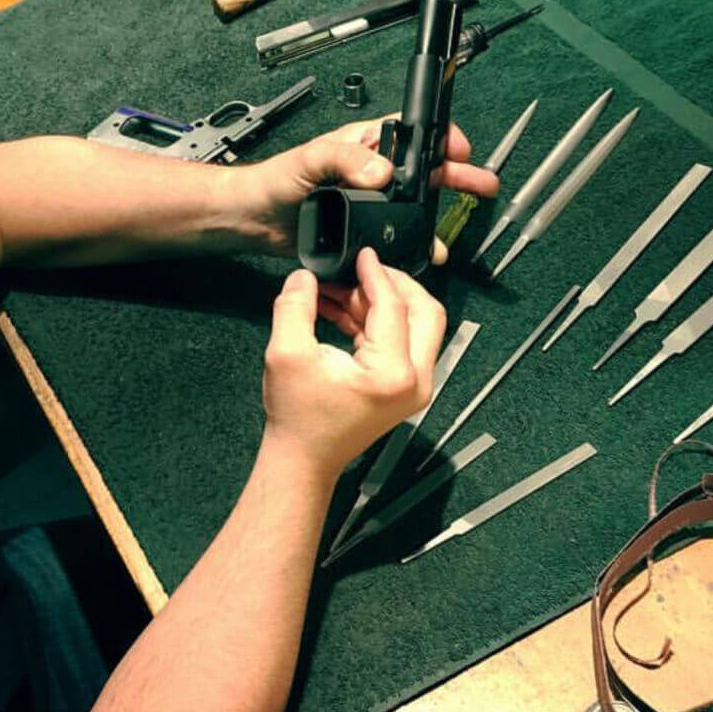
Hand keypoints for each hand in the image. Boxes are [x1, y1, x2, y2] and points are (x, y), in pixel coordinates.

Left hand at [233, 118, 499, 261]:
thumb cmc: (275, 181)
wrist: (253, 220)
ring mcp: (367, 203)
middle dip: (454, 176)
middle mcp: (369, 172)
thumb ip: (345, 159)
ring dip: (435, 216)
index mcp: (363, 145)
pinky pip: (393, 234)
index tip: (460, 149)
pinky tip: (424, 253)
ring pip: (411, 206)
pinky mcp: (360, 230)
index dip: (438, 140)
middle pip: (422, 172)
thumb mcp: (311, 160)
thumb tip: (381, 171)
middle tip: (482, 184)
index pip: (410, 135)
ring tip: (454, 230)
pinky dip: (411, 243)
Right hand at [261, 247, 445, 476]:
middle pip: (425, 312)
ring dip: (381, 302)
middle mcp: (416, 380)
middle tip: (364, 268)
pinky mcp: (404, 388)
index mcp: (393, 372)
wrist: (303, 458)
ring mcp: (415, 386)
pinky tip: (341, 309)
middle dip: (394, 284)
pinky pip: (401, 342)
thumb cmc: (297, 415)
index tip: (361, 253)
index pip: (393, 307)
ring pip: (416, 325)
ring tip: (338, 290)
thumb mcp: (287, 353)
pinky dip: (376, 322)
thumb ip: (295, 306)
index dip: (375, 274)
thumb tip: (304, 276)